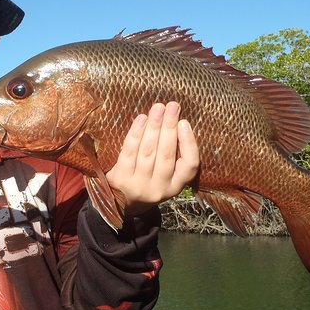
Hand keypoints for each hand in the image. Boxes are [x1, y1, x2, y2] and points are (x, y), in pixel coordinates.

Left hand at [106, 101, 199, 216]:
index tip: (185, 122)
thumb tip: (177, 122)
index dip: (189, 143)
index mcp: (175, 187)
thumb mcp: (165, 177)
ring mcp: (139, 185)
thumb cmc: (148, 180)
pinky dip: (136, 134)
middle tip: (172, 106)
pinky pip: (129, 152)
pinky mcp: (121, 178)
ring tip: (158, 108)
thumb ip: (174, 157)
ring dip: (154, 127)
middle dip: (170, 127)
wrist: (120, 203)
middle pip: (167, 155)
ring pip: (148, 152)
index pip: (190, 166)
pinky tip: (141, 119)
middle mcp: (159, 189)